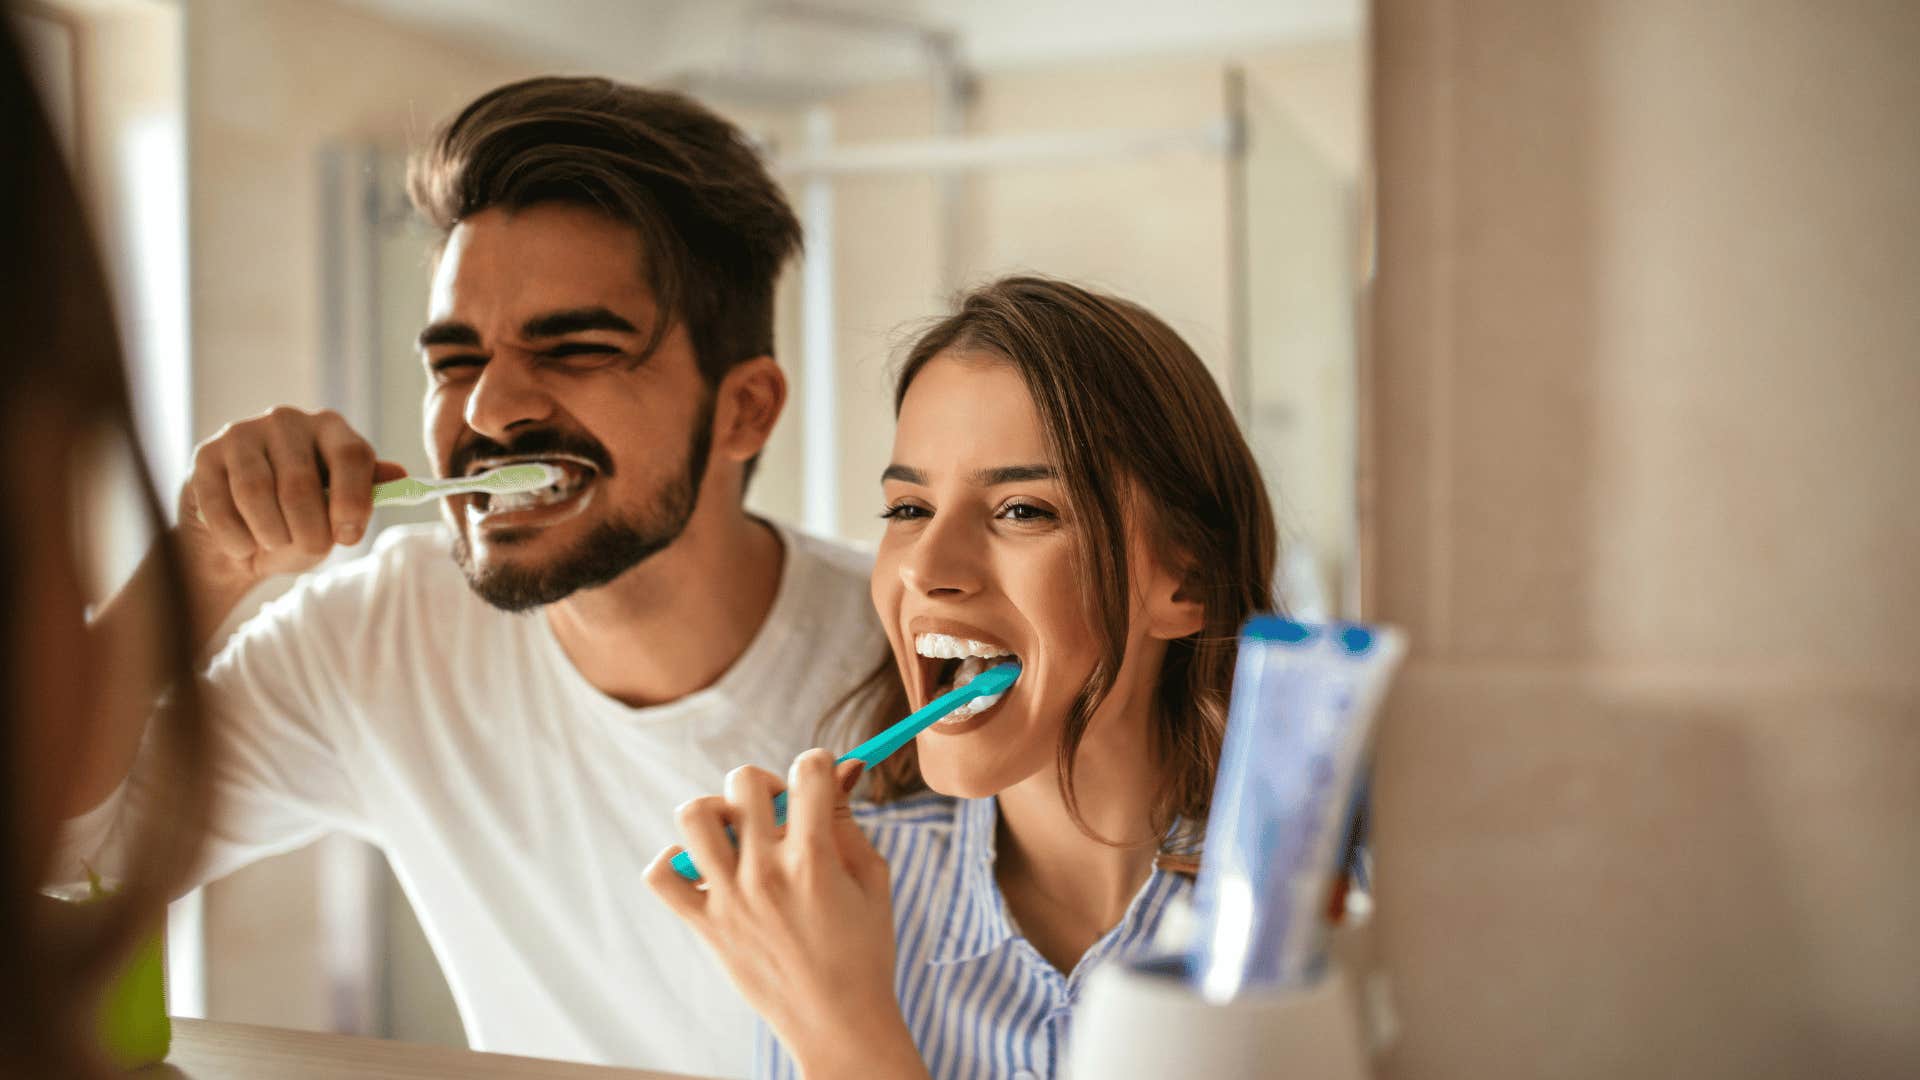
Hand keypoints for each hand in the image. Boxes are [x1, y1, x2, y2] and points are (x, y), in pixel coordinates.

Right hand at [177, 407, 405, 591]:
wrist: (240, 539)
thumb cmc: (300, 521)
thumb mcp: (339, 510)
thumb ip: (366, 494)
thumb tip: (399, 475)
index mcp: (331, 428)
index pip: (351, 456)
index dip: (353, 502)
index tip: (347, 538)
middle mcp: (287, 420)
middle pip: (301, 483)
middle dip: (307, 531)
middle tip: (309, 549)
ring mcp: (242, 433)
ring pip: (256, 493)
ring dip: (270, 535)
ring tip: (275, 545)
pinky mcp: (205, 455)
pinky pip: (220, 505)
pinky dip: (236, 539)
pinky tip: (243, 547)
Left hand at [647, 750, 927, 1079]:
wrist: (838, 1023)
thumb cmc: (864, 952)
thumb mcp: (872, 879)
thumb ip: (849, 821)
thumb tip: (841, 769)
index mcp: (813, 858)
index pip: (807, 771)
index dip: (819, 763)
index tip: (820, 777)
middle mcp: (764, 872)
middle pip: (744, 781)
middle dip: (767, 783)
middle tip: (779, 812)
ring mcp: (729, 898)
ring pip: (694, 816)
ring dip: (716, 811)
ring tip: (737, 834)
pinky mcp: (705, 925)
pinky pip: (661, 875)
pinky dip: (674, 860)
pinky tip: (703, 866)